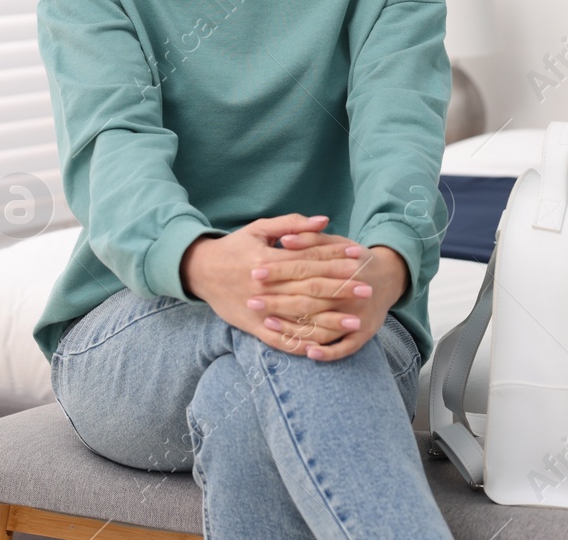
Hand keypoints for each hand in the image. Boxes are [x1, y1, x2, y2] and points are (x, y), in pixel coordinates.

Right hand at [180, 214, 377, 358]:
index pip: (308, 260)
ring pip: (300, 318)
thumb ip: (292, 224)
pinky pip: (281, 340)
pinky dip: (302, 345)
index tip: (359, 258)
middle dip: (341, 289)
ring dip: (330, 320)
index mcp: (268, 261)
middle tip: (367, 288)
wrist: (200, 271)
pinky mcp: (253, 328)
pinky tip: (323, 346)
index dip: (335, 258)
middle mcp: (265, 287)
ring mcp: (260, 310)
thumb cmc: (234, 247)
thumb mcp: (259, 229)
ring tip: (356, 321)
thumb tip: (324, 221)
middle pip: (309, 289)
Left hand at [251, 231, 408, 361]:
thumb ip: (310, 239)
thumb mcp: (336, 242)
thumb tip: (283, 240)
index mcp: (345, 266)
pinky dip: (328, 352)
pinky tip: (307, 353)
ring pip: (323, 326)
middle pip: (309, 298)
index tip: (256, 272)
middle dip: (278, 300)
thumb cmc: (354, 258)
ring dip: (294, 327)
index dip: (279, 270)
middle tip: (252, 300)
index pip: (305, 268)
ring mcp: (360, 316)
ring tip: (267, 323)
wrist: (389, 277)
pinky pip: (345, 347)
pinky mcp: (365, 335)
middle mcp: (353, 293)